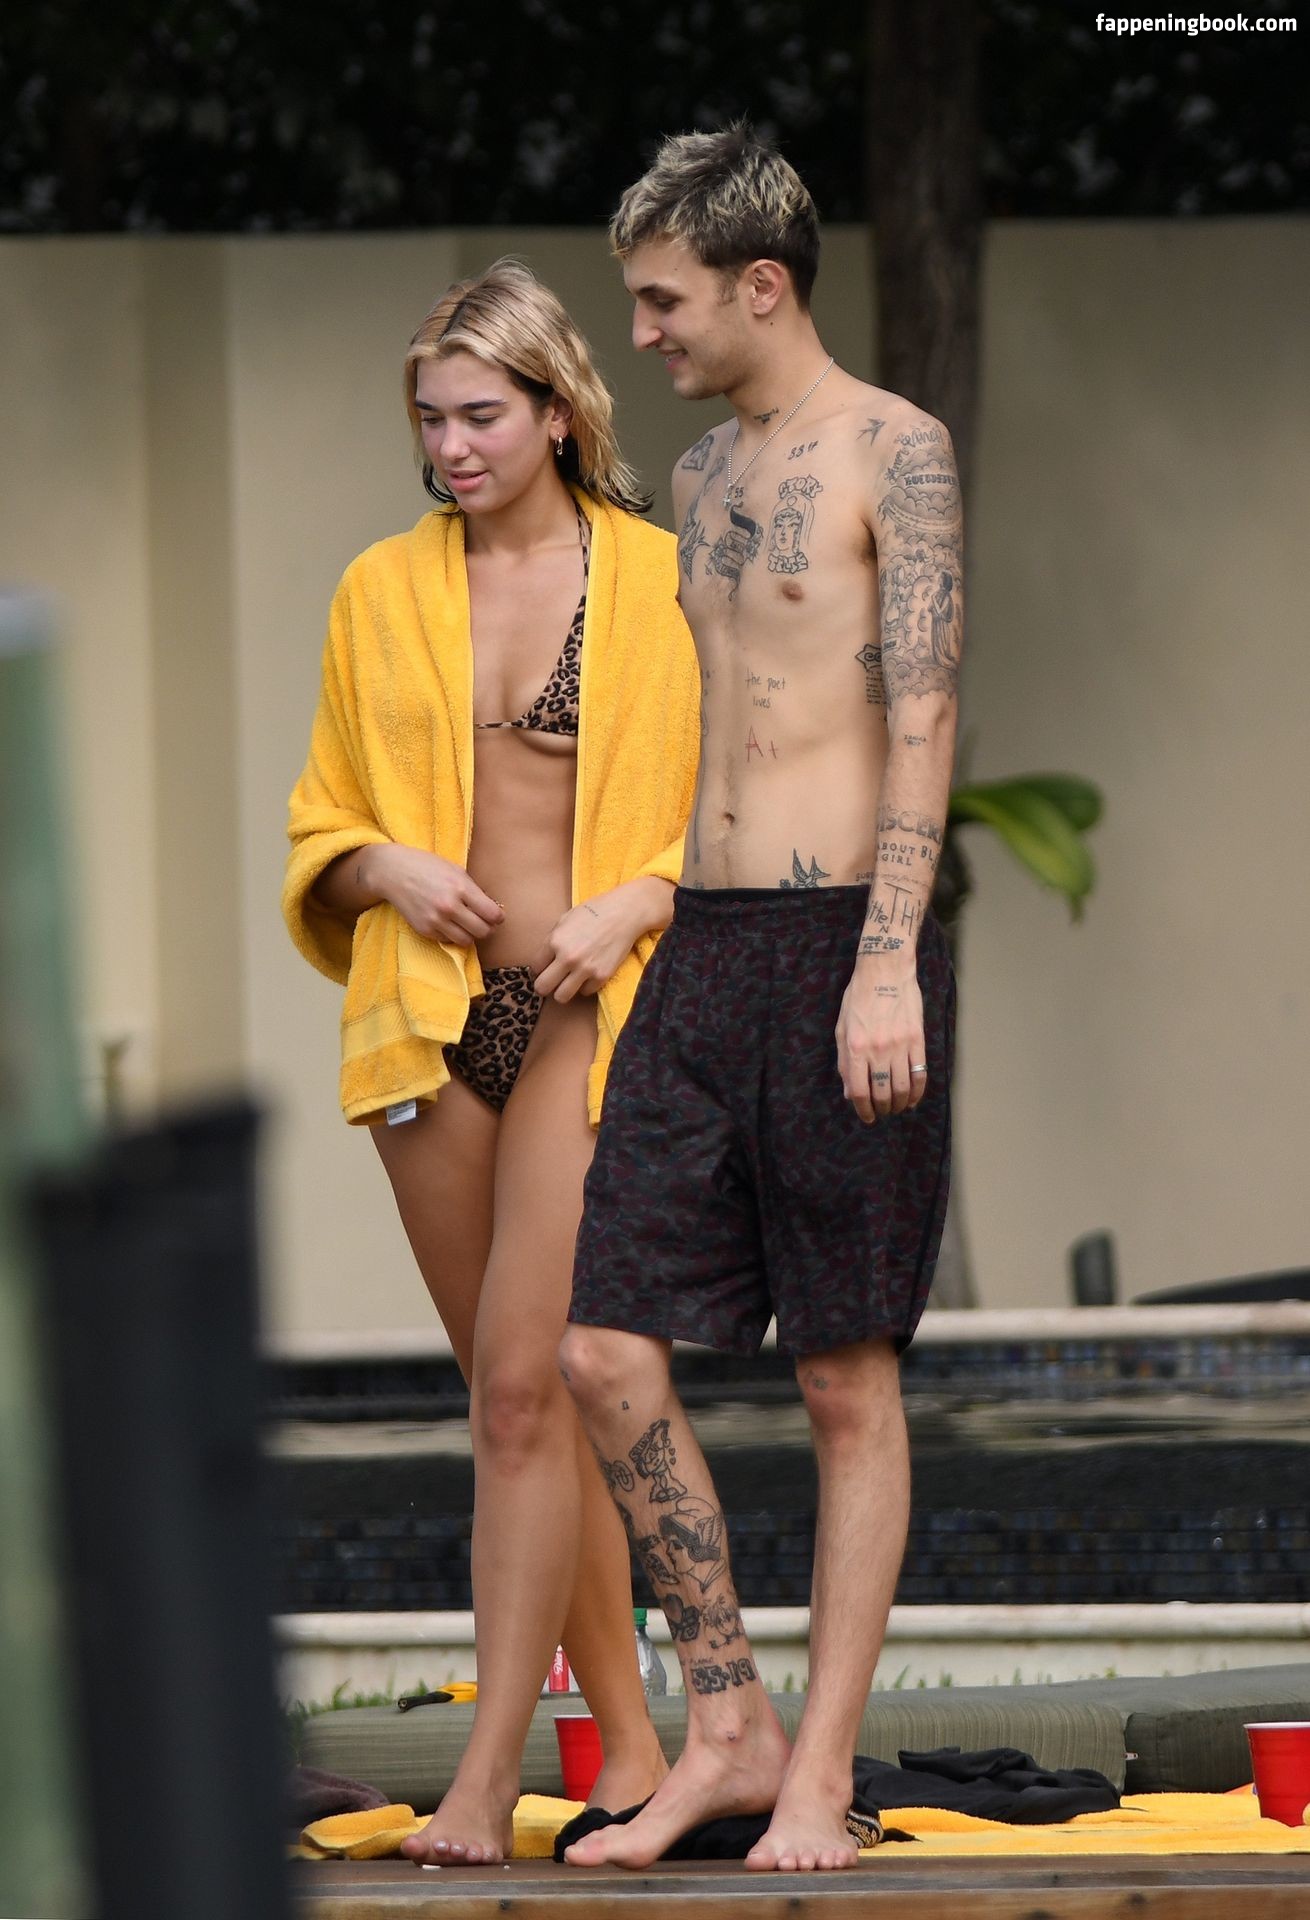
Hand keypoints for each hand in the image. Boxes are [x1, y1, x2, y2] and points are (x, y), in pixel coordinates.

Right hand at [368, 844, 503, 943]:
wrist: (393, 872)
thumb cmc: (427, 867)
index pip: (492, 914)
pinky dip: (451, 934)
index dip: (498, 917)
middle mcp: (449, 906)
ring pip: (466, 941)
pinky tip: (448, 922)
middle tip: (484, 922)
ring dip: (470, 934)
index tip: (496, 915)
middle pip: (482, 931)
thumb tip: (493, 910)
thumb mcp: (456, 871)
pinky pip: (447, 940)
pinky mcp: (424, 929)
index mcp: (461, 887)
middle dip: (487, 928)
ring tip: (466, 924)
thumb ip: (474, 890)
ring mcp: (435, 920)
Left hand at [531, 883, 660, 1001]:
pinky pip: (585, 992)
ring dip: (563, 991)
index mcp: (555, 941)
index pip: (535, 967)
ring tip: (569, 982)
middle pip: (542, 987)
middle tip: (552, 981)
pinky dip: (585, 985)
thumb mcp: (565, 919)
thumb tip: (544, 958)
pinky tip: (589, 974)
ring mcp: (585, 969)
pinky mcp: (602, 976)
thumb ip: (552, 939)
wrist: (624, 913)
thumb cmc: (595, 912)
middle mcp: (567, 958)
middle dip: (544, 986)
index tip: (547, 967)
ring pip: (561, 997)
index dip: (540, 968)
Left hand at [835, 958, 927, 1124]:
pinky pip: (920, 1073)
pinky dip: (918, 1091)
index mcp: (855, 1047)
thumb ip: (844, 1062)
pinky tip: (914, 1098)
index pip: (859, 1091)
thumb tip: (849, 1092)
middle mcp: (878, 1049)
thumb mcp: (842, 1027)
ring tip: (897, 1108)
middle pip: (882, 1093)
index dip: (863, 1110)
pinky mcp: (917, 1039)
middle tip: (882, 1112)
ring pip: (903, 1087)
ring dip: (900, 1104)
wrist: (885, 970)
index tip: (867, 1117)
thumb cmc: (859, 997)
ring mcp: (900, 1045)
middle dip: (882, 1109)